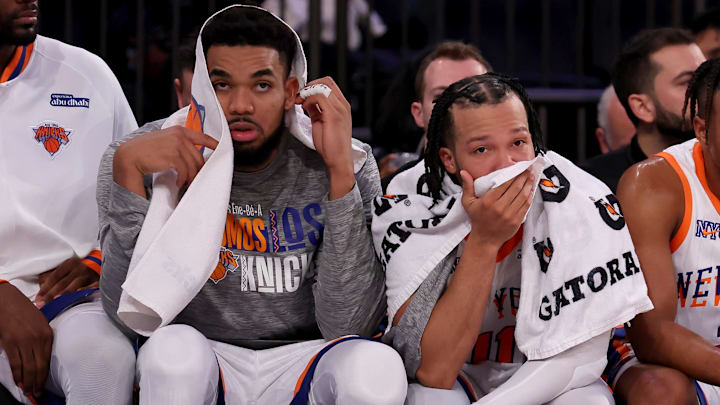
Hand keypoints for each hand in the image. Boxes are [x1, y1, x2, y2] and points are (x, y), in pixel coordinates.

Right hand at [0, 283, 52, 396]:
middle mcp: (37, 339)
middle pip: (38, 367)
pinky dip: (17, 375)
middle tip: (36, 393)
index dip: (45, 376)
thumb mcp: (40, 322)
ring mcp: (24, 342)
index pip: (47, 361)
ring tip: (27, 391)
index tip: (43, 386)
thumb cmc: (24, 310)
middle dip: (37, 383)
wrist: (6, 300)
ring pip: (27, 368)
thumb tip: (41, 357)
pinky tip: (18, 382)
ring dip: (27, 382)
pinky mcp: (10, 343)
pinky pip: (15, 363)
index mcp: (47, 334)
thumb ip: (42, 339)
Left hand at [35, 257, 98, 307]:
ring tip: (57, 299)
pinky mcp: (97, 280)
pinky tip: (80, 293)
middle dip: (51, 294)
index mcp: (69, 264)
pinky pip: (92, 285)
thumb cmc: (77, 272)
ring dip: (66, 291)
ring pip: (76, 283)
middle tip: (43, 304)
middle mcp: (79, 268)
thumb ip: (52, 277)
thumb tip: (40, 289)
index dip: (45, 288)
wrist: (98, 267)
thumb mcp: (65, 269)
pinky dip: (87, 289)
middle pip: (63, 282)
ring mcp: (88, 274)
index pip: (54, 277)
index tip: (38, 298)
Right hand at [113, 126, 218, 197]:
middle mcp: (179, 136)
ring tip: (185, 182)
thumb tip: (192, 154)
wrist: (130, 155)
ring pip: (193, 165)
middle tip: (194, 178)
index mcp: (179, 130)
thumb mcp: (164, 140)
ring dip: (190, 177)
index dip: (214, 144)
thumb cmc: (146, 150)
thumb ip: (178, 143)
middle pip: (199, 157)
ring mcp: (177, 145)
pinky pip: (185, 171)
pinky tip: (179, 182)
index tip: (220, 149)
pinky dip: (183, 179)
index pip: (202, 136)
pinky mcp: (173, 156)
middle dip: (198, 170)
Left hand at [296, 77, 354, 198]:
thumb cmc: (330, 145)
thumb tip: (306, 101)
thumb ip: (316, 110)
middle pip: (326, 81)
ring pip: (321, 87)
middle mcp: (343, 105)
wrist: (338, 160)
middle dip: (309, 86)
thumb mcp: (321, 123)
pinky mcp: (333, 115)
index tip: (302, 95)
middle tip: (299, 97)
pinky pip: (319, 97)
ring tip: (298, 102)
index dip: (313, 85)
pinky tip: (303, 107)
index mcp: (342, 106)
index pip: (329, 84)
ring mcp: (340, 109)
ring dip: (306, 92)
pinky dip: (308, 99)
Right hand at [460, 169, 534, 249]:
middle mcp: (500, 207)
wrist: (485, 239)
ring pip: (523, 196)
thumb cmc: (477, 220)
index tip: (519, 168)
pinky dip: (529, 196)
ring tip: (531, 177)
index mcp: (488, 201)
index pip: (504, 183)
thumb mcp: (468, 202)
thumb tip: (464, 172)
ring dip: (528, 185)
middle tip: (528, 169)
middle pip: (515, 188)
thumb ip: (467, 186)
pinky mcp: (516, 221)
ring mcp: (509, 215)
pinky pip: (526, 206)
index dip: (514, 174)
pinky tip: (531, 190)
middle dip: (523, 177)